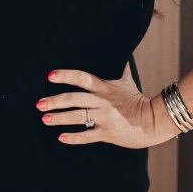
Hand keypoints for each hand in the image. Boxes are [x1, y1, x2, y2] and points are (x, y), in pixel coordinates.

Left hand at [36, 64, 172, 148]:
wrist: (153, 121)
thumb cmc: (138, 99)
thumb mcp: (128, 81)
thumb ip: (121, 68)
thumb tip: (123, 53)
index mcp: (104, 87)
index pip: (82, 78)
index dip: (66, 76)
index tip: (50, 76)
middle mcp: (102, 101)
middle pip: (74, 99)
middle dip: (54, 101)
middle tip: (39, 104)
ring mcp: (105, 118)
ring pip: (78, 117)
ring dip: (59, 118)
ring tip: (44, 119)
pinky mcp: (108, 133)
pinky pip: (87, 136)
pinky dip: (73, 138)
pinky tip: (61, 138)